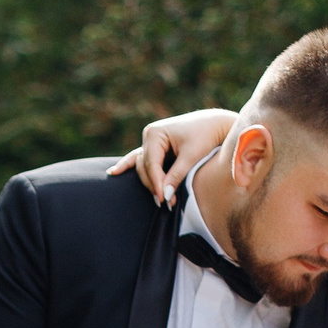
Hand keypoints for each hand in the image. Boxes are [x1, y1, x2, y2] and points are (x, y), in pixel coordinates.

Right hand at [106, 108, 239, 207]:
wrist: (215, 124)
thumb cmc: (205, 136)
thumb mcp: (191, 156)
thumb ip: (176, 176)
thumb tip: (164, 197)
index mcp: (155, 133)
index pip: (151, 164)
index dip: (157, 184)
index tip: (165, 200)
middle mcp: (149, 135)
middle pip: (145, 168)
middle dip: (155, 185)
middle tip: (166, 203)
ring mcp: (150, 140)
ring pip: (144, 167)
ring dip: (151, 183)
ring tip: (158, 199)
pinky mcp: (154, 146)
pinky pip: (140, 159)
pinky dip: (129, 166)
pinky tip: (113, 173)